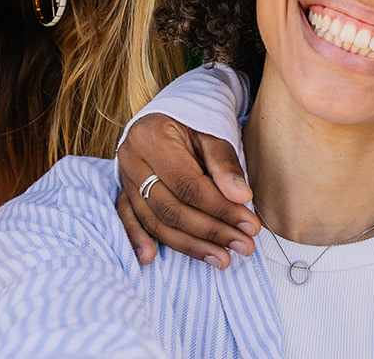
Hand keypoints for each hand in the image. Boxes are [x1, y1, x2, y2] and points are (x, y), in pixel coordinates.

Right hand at [113, 115, 257, 268]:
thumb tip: (241, 198)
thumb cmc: (194, 122)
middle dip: (211, 232)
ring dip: (189, 244)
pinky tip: (150, 258)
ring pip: (155, 220)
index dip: (221, 209)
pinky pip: (129, 219)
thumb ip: (225, 165)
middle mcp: (131, 159)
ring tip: (221, 258)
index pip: (189, 186)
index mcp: (152, 138)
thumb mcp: (213, 133)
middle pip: (172, 208)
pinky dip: (139, 240)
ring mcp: (124, 177)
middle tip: (243, 246)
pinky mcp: (123, 191)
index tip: (250, 225)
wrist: (169, 115)